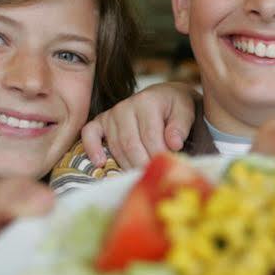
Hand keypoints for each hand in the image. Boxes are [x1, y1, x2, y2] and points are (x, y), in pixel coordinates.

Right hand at [80, 82, 198, 169]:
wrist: (165, 98)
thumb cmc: (175, 108)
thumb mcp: (185, 111)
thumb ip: (180, 126)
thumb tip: (174, 144)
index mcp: (147, 102)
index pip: (150, 136)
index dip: (158, 155)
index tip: (166, 166)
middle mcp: (125, 106)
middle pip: (131, 144)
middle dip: (142, 164)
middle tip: (153, 176)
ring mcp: (111, 114)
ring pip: (116, 147)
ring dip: (127, 164)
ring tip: (140, 174)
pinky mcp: (101, 121)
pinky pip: (89, 134)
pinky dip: (92, 148)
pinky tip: (100, 162)